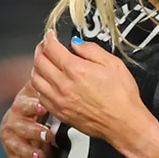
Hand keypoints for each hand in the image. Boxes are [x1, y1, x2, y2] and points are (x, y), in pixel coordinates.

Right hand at [0, 73, 51, 157]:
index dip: (32, 104)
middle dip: (32, 128)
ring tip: (41, 156)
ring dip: (27, 149)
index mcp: (25, 101)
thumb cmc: (48, 109)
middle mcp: (15, 117)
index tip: (43, 108)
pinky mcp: (13, 153)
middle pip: (18, 122)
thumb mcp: (50, 93)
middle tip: (47, 134)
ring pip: (15, 143)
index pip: (24, 100)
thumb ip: (52, 77)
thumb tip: (54, 48)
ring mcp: (12, 136)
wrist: (44, 133)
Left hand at [31, 31, 150, 148]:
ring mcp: (58, 100)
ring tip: (43, 62)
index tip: (51, 35)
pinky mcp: (58, 112)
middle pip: (39, 62)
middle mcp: (63, 85)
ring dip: (37, 67)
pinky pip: (40, 96)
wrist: (123, 122)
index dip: (49, 37)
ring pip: (35, 79)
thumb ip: (91, 50)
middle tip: (45, 45)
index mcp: (76, 70)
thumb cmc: (122, 96)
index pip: (52, 48)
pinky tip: (47, 82)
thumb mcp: (113, 64)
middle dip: (40, 49)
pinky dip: (40, 85)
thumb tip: (76, 43)